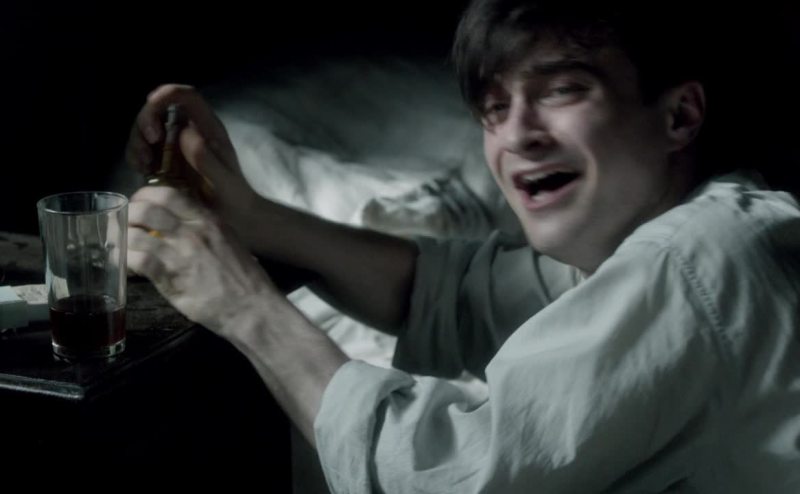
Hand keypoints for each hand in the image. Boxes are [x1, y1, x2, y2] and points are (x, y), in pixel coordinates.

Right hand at [125, 84, 259, 233]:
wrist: (233, 217)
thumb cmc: (233, 197)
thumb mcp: (224, 181)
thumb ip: (206, 159)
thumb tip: (184, 133)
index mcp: (208, 128)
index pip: (186, 96)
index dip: (166, 94)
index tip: (152, 112)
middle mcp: (189, 130)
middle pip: (158, 109)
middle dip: (145, 122)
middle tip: (148, 149)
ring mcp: (175, 144)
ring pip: (146, 128)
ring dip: (137, 142)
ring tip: (145, 165)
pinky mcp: (164, 160)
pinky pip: (143, 150)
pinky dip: (136, 157)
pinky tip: (143, 171)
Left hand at [126, 185, 274, 334]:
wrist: (252, 308)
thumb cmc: (245, 278)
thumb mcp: (229, 241)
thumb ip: (206, 230)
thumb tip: (182, 224)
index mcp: (208, 221)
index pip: (168, 194)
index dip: (145, 195)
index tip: (139, 203)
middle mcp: (192, 233)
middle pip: (146, 210)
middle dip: (128, 214)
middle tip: (123, 223)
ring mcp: (180, 256)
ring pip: (136, 235)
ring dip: (121, 239)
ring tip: (118, 245)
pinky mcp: (171, 279)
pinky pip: (139, 261)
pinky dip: (125, 260)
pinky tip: (124, 265)